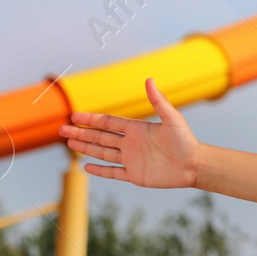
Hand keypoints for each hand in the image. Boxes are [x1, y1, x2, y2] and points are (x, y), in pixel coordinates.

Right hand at [58, 77, 200, 188]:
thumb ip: (158, 101)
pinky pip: (114, 172)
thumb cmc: (186, 141)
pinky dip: (100, 171)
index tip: (74, 116)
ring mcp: (132, 159)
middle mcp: (131, 143)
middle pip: (100, 137)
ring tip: (69, 143)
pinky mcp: (135, 175)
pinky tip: (86, 167)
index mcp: (136, 129)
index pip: (108, 123)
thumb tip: (149, 79)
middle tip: (61, 130)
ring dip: (86, 148)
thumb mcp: (172, 119)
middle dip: (81, 133)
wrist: (195, 165)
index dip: (91, 120)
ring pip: (103, 153)